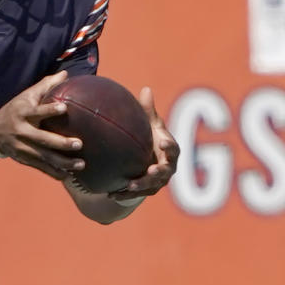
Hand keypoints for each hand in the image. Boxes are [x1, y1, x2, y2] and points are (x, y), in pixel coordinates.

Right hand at [0, 69, 84, 181]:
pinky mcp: (24, 159)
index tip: (64, 108)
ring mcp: (23, 148)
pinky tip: (69, 175)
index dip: (49, 109)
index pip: (36, 111)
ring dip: (63, 162)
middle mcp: (22, 131)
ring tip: (81, 164)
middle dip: (60, 143)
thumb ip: (46, 85)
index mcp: (23, 113)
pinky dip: (54, 173)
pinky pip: (41, 168)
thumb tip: (66, 74)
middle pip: (42, 139)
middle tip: (79, 144)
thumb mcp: (27, 96)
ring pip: (43, 157)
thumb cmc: (16, 109)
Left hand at [107, 86, 178, 202]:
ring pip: (151, 186)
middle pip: (165, 171)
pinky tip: (110, 194)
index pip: (173, 149)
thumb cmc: (150, 137)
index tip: (163, 144)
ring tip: (129, 185)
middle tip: (151, 169)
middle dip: (159, 171)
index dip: (169, 147)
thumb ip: (148, 110)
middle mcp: (167, 168)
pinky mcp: (146, 191)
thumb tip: (146, 89)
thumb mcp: (149, 124)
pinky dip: (124, 195)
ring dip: (141, 186)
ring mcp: (158, 181)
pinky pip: (135, 195)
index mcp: (170, 151)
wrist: (146, 160)